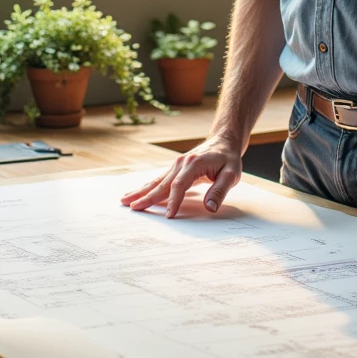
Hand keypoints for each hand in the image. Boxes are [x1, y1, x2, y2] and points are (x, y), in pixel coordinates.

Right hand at [120, 138, 241, 217]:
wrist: (224, 141)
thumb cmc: (228, 159)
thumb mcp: (231, 175)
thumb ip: (220, 191)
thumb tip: (209, 207)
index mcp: (194, 164)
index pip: (180, 185)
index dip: (174, 201)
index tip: (169, 215)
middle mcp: (181, 163)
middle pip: (162, 183)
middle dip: (146, 196)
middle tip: (132, 208)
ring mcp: (176, 165)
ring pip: (156, 181)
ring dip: (141, 191)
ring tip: (125, 200)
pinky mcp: (176, 168)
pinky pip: (159, 179)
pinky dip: (148, 187)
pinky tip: (137, 193)